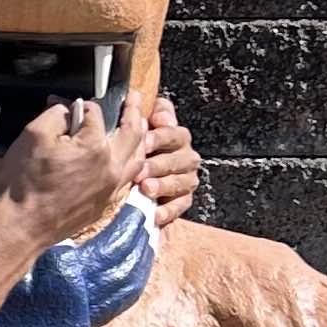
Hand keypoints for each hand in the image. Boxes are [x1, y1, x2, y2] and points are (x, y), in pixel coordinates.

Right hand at [0, 99, 150, 255]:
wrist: (23, 226)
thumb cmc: (24, 185)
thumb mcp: (32, 136)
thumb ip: (55, 114)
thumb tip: (68, 109)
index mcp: (94, 146)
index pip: (96, 114)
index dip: (84, 105)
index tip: (75, 105)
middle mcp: (111, 166)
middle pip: (131, 132)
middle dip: (133, 111)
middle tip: (135, 99)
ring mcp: (112, 187)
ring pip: (138, 158)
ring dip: (140, 138)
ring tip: (139, 125)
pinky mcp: (107, 203)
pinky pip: (129, 179)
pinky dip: (133, 163)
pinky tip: (128, 159)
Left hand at [139, 93, 201, 230]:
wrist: (145, 175)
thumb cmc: (145, 146)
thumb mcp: (148, 124)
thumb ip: (156, 113)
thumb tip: (159, 113)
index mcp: (177, 136)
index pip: (174, 133)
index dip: (160, 137)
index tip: (144, 142)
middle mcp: (186, 157)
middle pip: (178, 159)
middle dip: (158, 165)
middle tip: (140, 171)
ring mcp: (187, 179)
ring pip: (180, 182)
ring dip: (163, 186)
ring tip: (147, 189)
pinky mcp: (184, 199)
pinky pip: (180, 206)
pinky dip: (169, 210)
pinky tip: (156, 214)